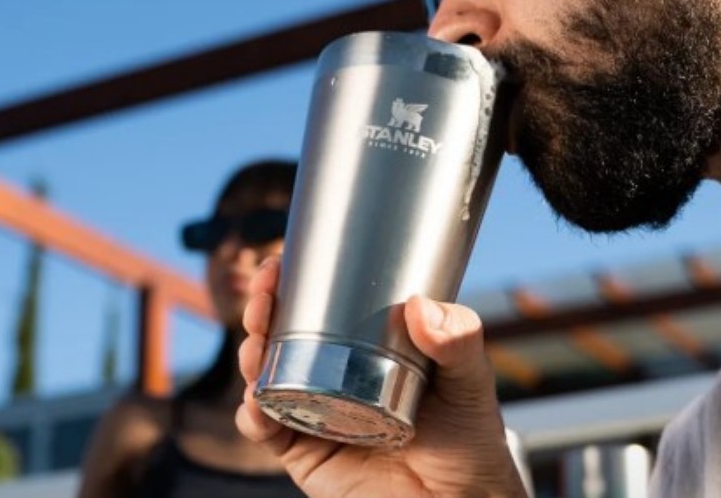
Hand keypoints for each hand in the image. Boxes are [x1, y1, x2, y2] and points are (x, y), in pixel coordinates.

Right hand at [236, 257, 526, 496]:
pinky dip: (253, 416)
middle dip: (262, 311)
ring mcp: (318, 416)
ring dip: (250, 355)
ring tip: (256, 342)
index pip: (322, 308)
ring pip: (266, 378)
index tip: (281, 264)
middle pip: (283, 337)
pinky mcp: (307, 456)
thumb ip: (458, 340)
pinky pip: (268, 433)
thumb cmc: (469, 441)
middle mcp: (336, 379)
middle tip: (264, 294)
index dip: (294, 285)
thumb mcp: (470, 380)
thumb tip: (420, 306)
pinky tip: (256, 402)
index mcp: (367, 351)